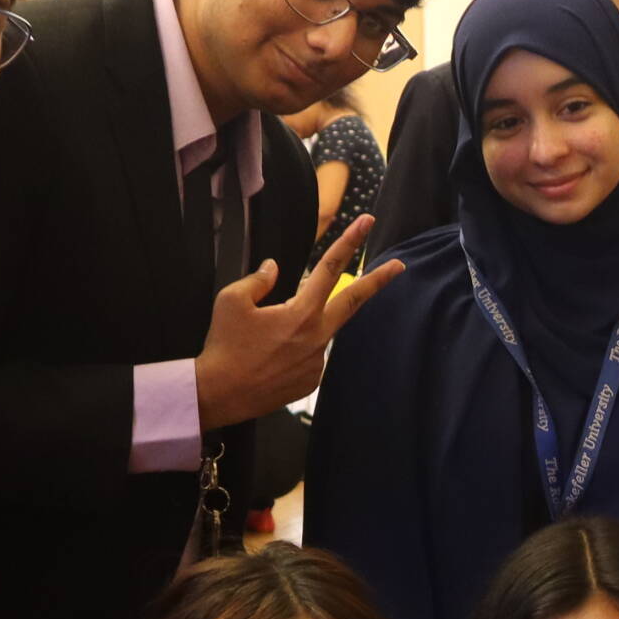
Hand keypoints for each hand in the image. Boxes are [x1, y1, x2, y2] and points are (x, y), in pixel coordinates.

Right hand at [194, 217, 406, 427]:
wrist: (219, 394)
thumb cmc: (224, 346)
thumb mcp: (231, 301)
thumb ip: (258, 280)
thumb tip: (274, 268)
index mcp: (301, 313)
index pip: (330, 268)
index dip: (349, 242)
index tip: (366, 223)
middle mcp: (317, 337)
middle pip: (353, 301)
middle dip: (378, 280)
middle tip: (399, 265)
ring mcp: (316, 362)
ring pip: (318, 331)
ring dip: (300, 327)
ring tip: (264, 343)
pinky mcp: (310, 381)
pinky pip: (308, 356)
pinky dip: (292, 351)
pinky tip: (266, 360)